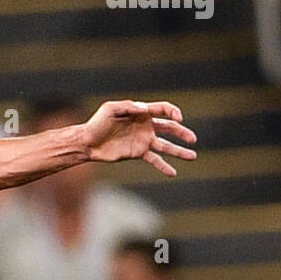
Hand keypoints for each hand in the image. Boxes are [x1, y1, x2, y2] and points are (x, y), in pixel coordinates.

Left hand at [82, 100, 196, 176]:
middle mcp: (145, 126)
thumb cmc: (97, 123)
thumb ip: (127, 106)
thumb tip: (144, 108)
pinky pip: (155, 160)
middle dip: (182, 132)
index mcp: (141, 113)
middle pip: (169, 128)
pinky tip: (173, 173)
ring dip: (180, 151)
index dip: (173, 112)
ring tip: (193, 156)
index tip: (178, 118)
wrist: (88, 142)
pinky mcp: (138, 153)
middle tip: (193, 139)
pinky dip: (164, 166)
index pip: (163, 109)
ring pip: (166, 146)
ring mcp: (143, 140)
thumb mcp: (110, 109)